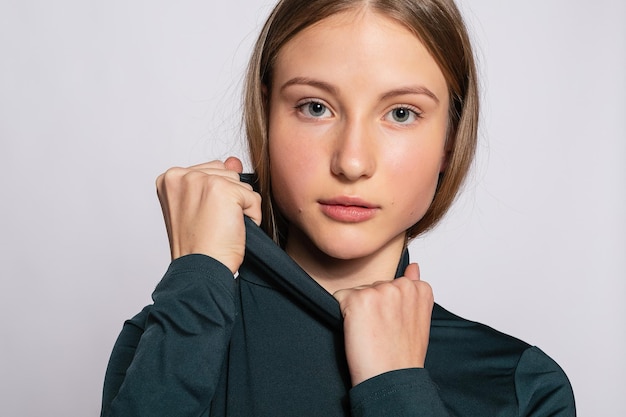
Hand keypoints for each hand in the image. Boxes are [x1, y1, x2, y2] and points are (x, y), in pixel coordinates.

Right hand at [155, 157, 261, 272]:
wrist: (200, 270)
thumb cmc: (198, 246)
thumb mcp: (200, 207)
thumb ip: (215, 178)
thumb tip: (234, 161)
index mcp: (170, 178)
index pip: (210, 171)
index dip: (215, 199)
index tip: (202, 219)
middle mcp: (183, 175)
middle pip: (226, 174)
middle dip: (228, 200)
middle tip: (211, 225)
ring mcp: (203, 180)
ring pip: (240, 184)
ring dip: (239, 208)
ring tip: (220, 227)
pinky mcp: (224, 190)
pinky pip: (253, 198)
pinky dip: (251, 217)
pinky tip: (232, 231)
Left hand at [333, 263, 432, 385]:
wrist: (391, 379)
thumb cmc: (402, 356)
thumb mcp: (417, 319)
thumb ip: (414, 288)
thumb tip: (413, 267)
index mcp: (419, 289)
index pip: (392, 284)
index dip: (387, 306)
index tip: (392, 324)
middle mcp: (401, 286)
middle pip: (373, 287)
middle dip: (372, 306)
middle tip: (381, 332)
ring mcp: (379, 291)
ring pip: (357, 292)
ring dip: (358, 311)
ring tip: (371, 333)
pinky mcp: (358, 299)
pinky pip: (339, 298)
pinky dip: (343, 315)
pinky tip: (358, 332)